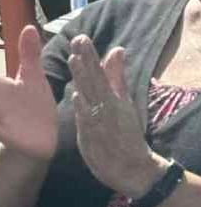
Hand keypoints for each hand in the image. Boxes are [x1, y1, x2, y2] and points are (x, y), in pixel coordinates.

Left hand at [66, 35, 162, 199]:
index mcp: (114, 98)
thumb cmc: (124, 132)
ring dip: (82, 78)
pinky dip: (83, 108)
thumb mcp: (124, 103)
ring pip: (89, 96)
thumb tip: (117, 51)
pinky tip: (77, 95)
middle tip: (77, 41)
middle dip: (85, 60)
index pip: (99, 73)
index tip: (82, 38)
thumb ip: (117, 78)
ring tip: (74, 59)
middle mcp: (106, 107)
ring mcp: (99, 121)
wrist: (131, 168)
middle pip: (94, 81)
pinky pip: (87, 120)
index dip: (90, 56)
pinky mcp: (92, 137)